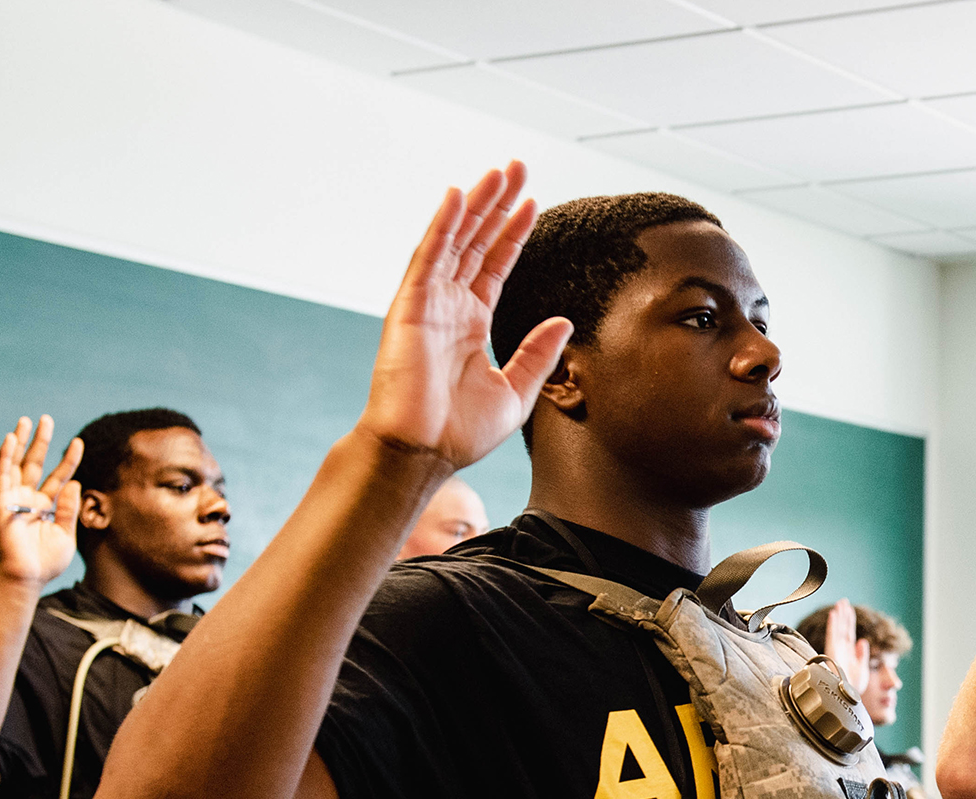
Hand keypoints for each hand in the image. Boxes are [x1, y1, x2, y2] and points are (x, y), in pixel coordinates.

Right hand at [0, 416, 81, 591]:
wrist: (27, 578)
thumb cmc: (46, 562)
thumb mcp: (66, 534)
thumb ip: (69, 509)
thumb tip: (75, 483)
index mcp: (47, 506)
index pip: (60, 476)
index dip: (69, 459)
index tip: (79, 442)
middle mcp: (30, 499)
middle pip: (36, 463)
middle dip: (41, 441)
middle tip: (46, 419)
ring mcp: (15, 499)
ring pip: (17, 464)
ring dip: (21, 442)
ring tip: (26, 421)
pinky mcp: (2, 503)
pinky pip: (2, 476)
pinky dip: (5, 457)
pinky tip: (10, 439)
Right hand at [358, 162, 573, 470]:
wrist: (423, 453)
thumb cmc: (459, 432)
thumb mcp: (516, 391)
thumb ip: (538, 354)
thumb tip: (564, 322)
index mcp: (471, 324)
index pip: (495, 266)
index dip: (512, 234)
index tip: (532, 204)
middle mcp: (449, 307)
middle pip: (476, 242)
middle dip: (497, 205)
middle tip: (517, 168)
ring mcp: (428, 303)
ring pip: (455, 240)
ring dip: (475, 204)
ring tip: (498, 172)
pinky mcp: (411, 306)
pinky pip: (428, 257)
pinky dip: (443, 225)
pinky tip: (458, 197)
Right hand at [826, 598, 870, 691]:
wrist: (846, 697)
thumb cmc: (853, 687)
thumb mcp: (862, 669)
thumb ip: (863, 654)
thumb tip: (863, 641)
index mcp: (849, 652)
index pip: (849, 633)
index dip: (849, 620)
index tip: (849, 609)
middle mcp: (842, 649)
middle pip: (843, 628)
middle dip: (844, 615)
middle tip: (843, 601)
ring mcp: (837, 650)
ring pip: (838, 629)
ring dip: (839, 616)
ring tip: (840, 604)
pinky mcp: (833, 652)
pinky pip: (833, 636)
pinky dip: (833, 625)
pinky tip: (834, 615)